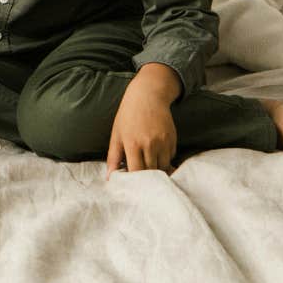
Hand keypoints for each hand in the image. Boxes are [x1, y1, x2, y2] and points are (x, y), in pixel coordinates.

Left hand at [106, 63, 179, 178]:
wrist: (147, 95)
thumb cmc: (128, 115)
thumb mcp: (116, 134)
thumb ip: (114, 157)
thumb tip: (110, 177)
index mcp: (132, 144)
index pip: (136, 172)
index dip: (135, 182)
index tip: (133, 187)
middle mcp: (149, 144)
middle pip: (151, 172)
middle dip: (146, 179)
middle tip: (142, 182)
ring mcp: (163, 142)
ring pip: (163, 167)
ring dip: (157, 170)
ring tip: (150, 168)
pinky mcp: (172, 140)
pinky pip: (170, 158)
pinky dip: (164, 160)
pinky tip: (157, 153)